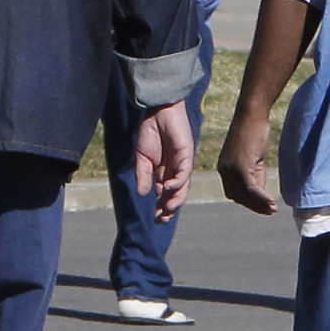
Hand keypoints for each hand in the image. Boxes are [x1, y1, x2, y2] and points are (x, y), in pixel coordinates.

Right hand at [133, 102, 196, 220]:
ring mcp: (182, 164)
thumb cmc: (150, 132)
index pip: (166, 195)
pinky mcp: (187, 155)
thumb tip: (142, 194)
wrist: (157, 111)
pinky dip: (177, 182)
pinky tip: (167, 188)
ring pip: (183, 187)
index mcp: (164, 173)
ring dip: (175, 200)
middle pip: (176, 195)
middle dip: (169, 209)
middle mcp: (175, 171)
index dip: (162, 207)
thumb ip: (143, 175)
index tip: (156, 219)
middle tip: (161, 219)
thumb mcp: (143, 158)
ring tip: (166, 209)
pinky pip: (184, 173)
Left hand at [216, 104, 281, 214]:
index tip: (263, 205)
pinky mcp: (240, 167)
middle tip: (270, 210)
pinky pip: (251, 189)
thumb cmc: (255, 132)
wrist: (252, 114)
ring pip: (244, 195)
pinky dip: (262, 198)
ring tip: (273, 209)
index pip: (234, 192)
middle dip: (254, 206)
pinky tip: (272, 202)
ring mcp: (231, 169)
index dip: (248, 201)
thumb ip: (255, 175)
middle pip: (237, 196)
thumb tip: (261, 194)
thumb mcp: (253, 158)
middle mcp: (224, 170)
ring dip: (259, 204)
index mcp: (224, 168)